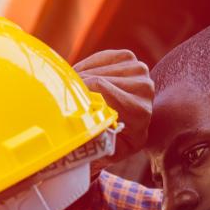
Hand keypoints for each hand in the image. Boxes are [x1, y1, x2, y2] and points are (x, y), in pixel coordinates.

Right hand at [74, 50, 153, 170]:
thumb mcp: (106, 151)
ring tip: (79, 95)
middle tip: (66, 99)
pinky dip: (86, 68)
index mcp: (139, 114)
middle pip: (96, 78)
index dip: (78, 93)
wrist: (131, 128)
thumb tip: (75, 131)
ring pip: (95, 69)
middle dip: (78, 88)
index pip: (100, 88)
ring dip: (82, 79)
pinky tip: (85, 82)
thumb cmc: (113, 142)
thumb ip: (95, 141)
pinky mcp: (129, 58)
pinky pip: (98, 58)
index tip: (64, 102)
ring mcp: (139, 71)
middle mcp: (145, 90)